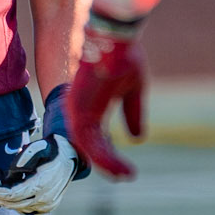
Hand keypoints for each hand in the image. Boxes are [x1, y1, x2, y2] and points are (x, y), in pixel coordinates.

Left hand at [0, 134, 81, 214]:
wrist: (72, 156)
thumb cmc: (51, 149)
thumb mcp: (37, 146)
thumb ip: (22, 158)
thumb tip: (10, 173)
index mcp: (42, 183)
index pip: (12, 194)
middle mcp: (45, 198)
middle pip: (12, 204)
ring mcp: (48, 205)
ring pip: (17, 208)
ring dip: (6, 197)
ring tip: (2, 178)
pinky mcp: (48, 207)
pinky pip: (26, 210)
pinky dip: (16, 202)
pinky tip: (13, 187)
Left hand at [65, 22, 147, 179]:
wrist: (114, 39)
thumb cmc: (122, 56)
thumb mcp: (133, 90)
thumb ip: (132, 113)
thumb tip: (137, 138)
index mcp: (91, 104)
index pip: (95, 136)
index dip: (108, 152)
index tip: (123, 166)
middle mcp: (80, 109)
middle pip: (89, 145)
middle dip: (106, 162)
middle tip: (123, 175)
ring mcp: (77, 111)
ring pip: (88, 148)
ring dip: (107, 164)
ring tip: (125, 175)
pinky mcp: (78, 112)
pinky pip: (88, 144)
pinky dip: (104, 159)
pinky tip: (119, 169)